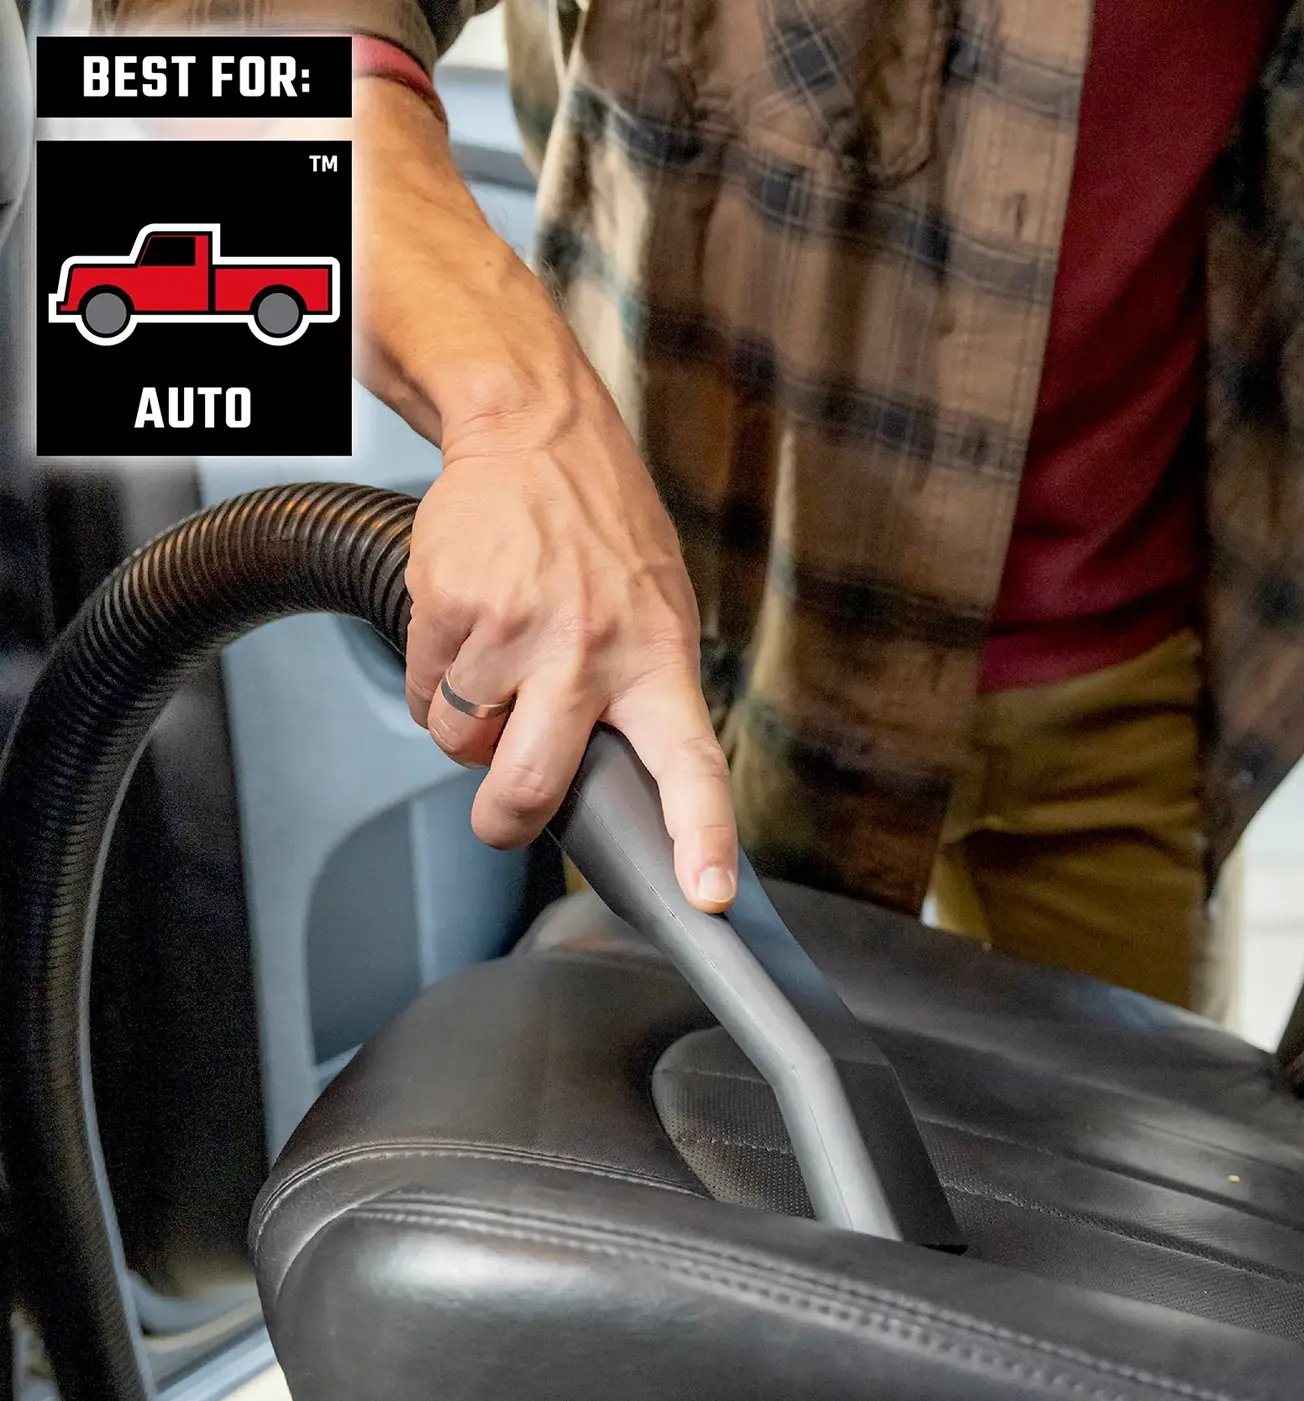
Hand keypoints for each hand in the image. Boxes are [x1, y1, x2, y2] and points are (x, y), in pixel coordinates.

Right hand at [353, 77, 736, 911]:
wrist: (535, 428)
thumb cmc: (604, 532)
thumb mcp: (658, 612)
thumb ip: (640, 697)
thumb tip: (606, 786)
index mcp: (659, 660)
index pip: (692, 764)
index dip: (701, 838)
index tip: (705, 897)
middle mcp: (591, 651)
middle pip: (530, 788)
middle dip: (504, 820)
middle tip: (504, 814)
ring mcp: (516, 630)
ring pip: (462, 742)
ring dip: (469, 724)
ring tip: (498, 663)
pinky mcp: (451, 607)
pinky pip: (426, 695)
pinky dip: (435, 682)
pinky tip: (466, 632)